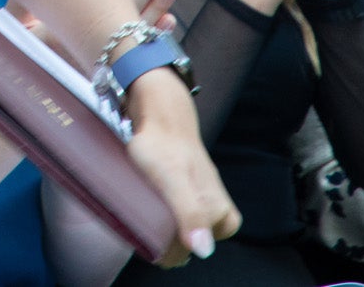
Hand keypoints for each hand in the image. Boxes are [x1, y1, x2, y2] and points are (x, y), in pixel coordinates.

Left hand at [120, 72, 239, 263]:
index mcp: (217, 210)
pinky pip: (182, 212)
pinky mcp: (190, 188)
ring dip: (166, 229)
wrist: (160, 112)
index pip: (192, 250)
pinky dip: (167, 214)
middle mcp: (215, 206)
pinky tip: (153, 205)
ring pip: (186, 228)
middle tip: (146, 225)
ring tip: (148, 218)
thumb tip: (203, 250)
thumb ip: (190, 213)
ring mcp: (203, 196)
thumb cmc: (163, 146)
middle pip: (191, 242)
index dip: (170, 249)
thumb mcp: (173, 181)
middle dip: (169, 241)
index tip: (150, 238)